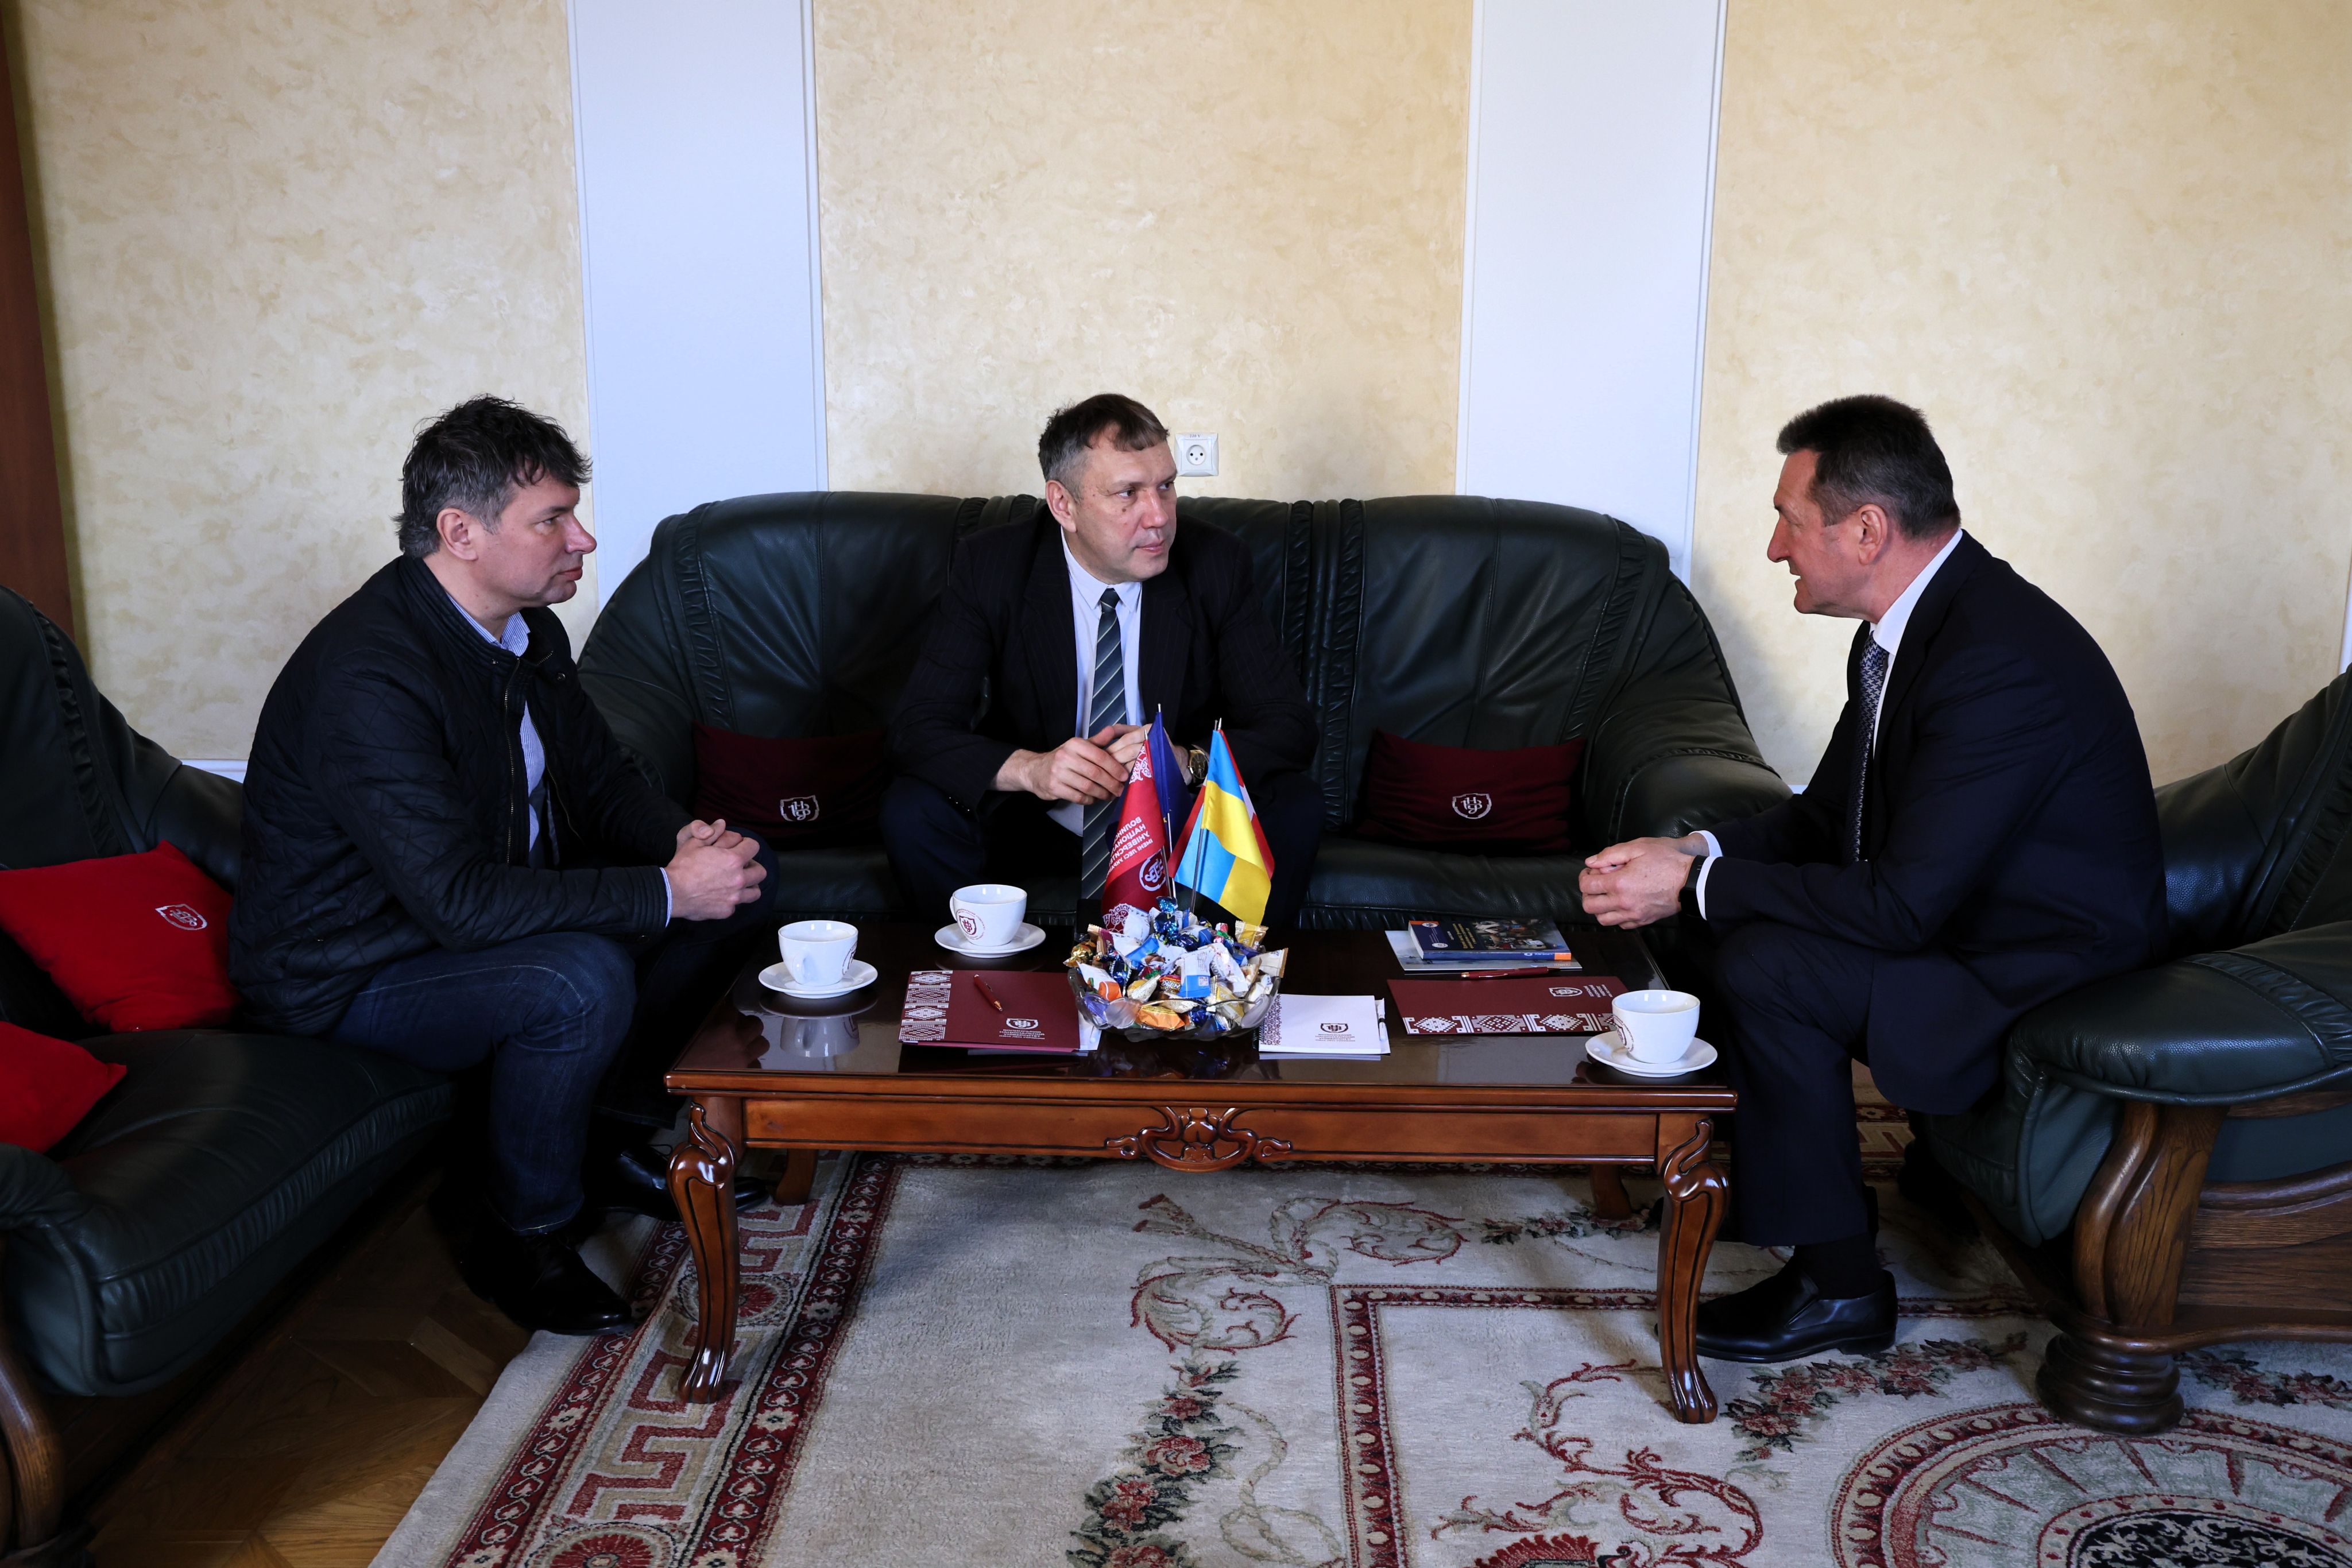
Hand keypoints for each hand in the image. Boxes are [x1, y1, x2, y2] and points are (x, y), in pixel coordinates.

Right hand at [666, 824, 764, 919]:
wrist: (671, 893)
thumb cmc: (682, 866)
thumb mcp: (694, 843)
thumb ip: (712, 832)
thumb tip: (722, 823)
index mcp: (734, 859)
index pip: (754, 846)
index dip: (746, 844)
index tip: (738, 847)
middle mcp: (739, 879)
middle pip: (760, 871)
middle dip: (751, 866)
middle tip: (739, 866)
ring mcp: (735, 897)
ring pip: (755, 891)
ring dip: (749, 885)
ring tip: (737, 882)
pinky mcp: (727, 910)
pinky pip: (738, 905)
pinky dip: (733, 900)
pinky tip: (722, 895)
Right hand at [996, 725, 1143, 803]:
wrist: (1034, 770)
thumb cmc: (1063, 758)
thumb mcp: (1078, 746)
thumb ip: (1097, 741)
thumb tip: (1113, 730)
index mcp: (1075, 744)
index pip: (1099, 756)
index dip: (1114, 768)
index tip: (1124, 776)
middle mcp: (1065, 756)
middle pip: (1095, 773)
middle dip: (1111, 783)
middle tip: (1120, 790)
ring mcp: (1058, 773)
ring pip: (1087, 786)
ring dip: (1102, 793)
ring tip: (1110, 795)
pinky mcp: (1054, 787)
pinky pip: (1078, 796)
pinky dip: (1089, 799)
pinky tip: (1095, 798)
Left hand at [1578, 833, 1705, 927]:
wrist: (1692, 881)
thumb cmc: (1668, 861)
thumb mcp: (1639, 847)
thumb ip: (1610, 854)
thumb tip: (1590, 862)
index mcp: (1619, 883)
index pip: (1586, 886)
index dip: (1584, 876)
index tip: (1591, 871)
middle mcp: (1623, 903)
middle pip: (1589, 906)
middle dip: (1587, 894)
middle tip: (1596, 883)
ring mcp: (1633, 915)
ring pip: (1603, 919)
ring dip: (1599, 907)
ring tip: (1607, 895)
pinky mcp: (1643, 921)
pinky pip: (1621, 925)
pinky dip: (1616, 916)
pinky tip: (1621, 903)